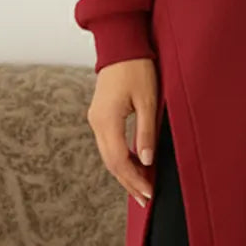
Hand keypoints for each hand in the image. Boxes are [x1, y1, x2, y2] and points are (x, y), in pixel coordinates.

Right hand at [86, 57, 158, 208]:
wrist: (121, 45)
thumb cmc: (137, 68)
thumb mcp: (147, 100)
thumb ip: (146, 131)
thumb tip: (146, 161)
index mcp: (107, 120)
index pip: (119, 161)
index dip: (134, 180)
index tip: (149, 193)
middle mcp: (97, 123)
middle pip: (111, 163)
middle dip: (129, 183)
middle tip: (146, 200)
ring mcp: (96, 119)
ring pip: (108, 156)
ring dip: (125, 173)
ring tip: (142, 188)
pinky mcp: (100, 115)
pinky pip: (109, 145)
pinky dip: (121, 159)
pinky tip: (135, 166)